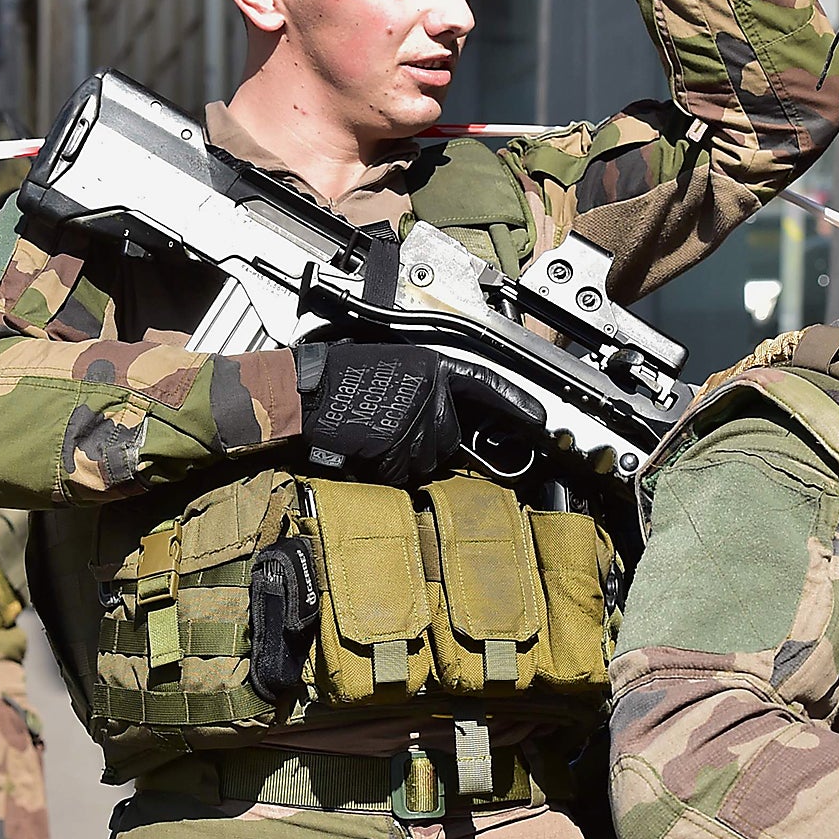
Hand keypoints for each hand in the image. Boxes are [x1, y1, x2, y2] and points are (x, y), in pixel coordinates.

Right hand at [297, 342, 541, 485]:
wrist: (299, 391)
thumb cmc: (333, 377)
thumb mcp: (389, 366)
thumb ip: (424, 387)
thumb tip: (446, 414)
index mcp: (430, 365)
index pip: (485, 384)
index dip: (514, 402)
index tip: (539, 418)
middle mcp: (430, 391)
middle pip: (449, 439)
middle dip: (423, 443)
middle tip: (386, 429)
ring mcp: (416, 420)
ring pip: (426, 461)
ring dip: (401, 458)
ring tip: (371, 436)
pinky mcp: (398, 445)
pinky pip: (400, 474)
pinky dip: (381, 470)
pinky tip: (362, 448)